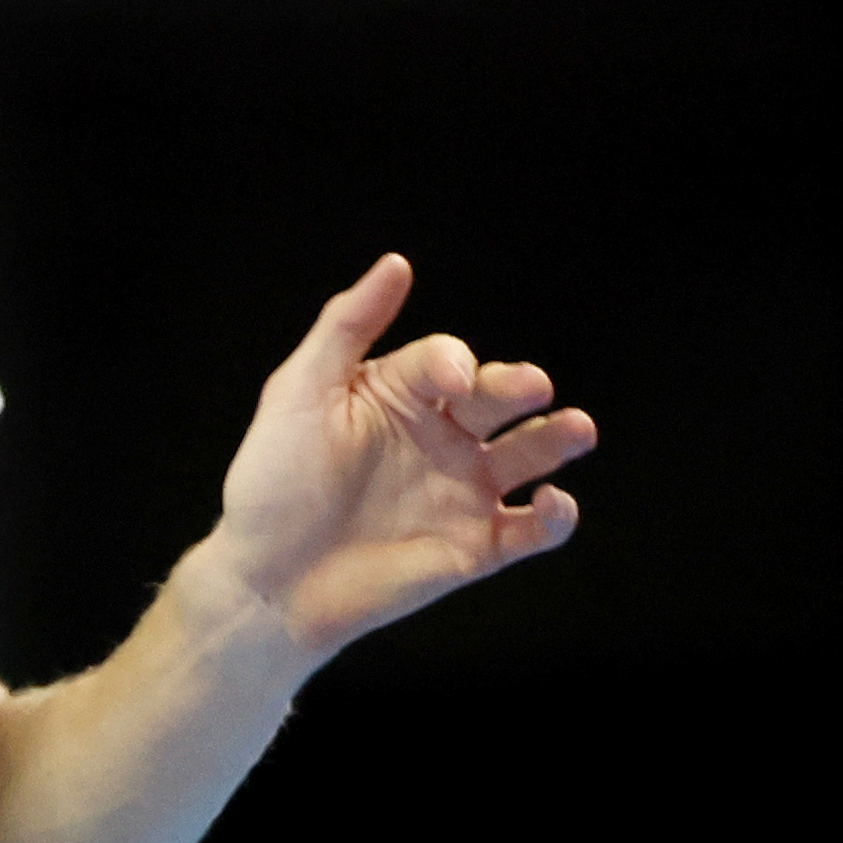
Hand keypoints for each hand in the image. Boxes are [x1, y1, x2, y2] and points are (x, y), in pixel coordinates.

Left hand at [193, 254, 594, 657]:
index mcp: (403, 395)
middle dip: (519, 387)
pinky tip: (553, 502)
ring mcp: (464, 491)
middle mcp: (442, 437)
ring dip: (558, 438)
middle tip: (532, 386)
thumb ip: (346, 326)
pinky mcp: (477, 548)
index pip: (446, 361)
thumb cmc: (273, 482)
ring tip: (576, 429)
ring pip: (532, 455)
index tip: (453, 379)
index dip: (454, 363)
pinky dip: (556, 517)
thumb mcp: (298, 392)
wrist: (266, 579)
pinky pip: (532, 530)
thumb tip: (397, 264)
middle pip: (499, 398)